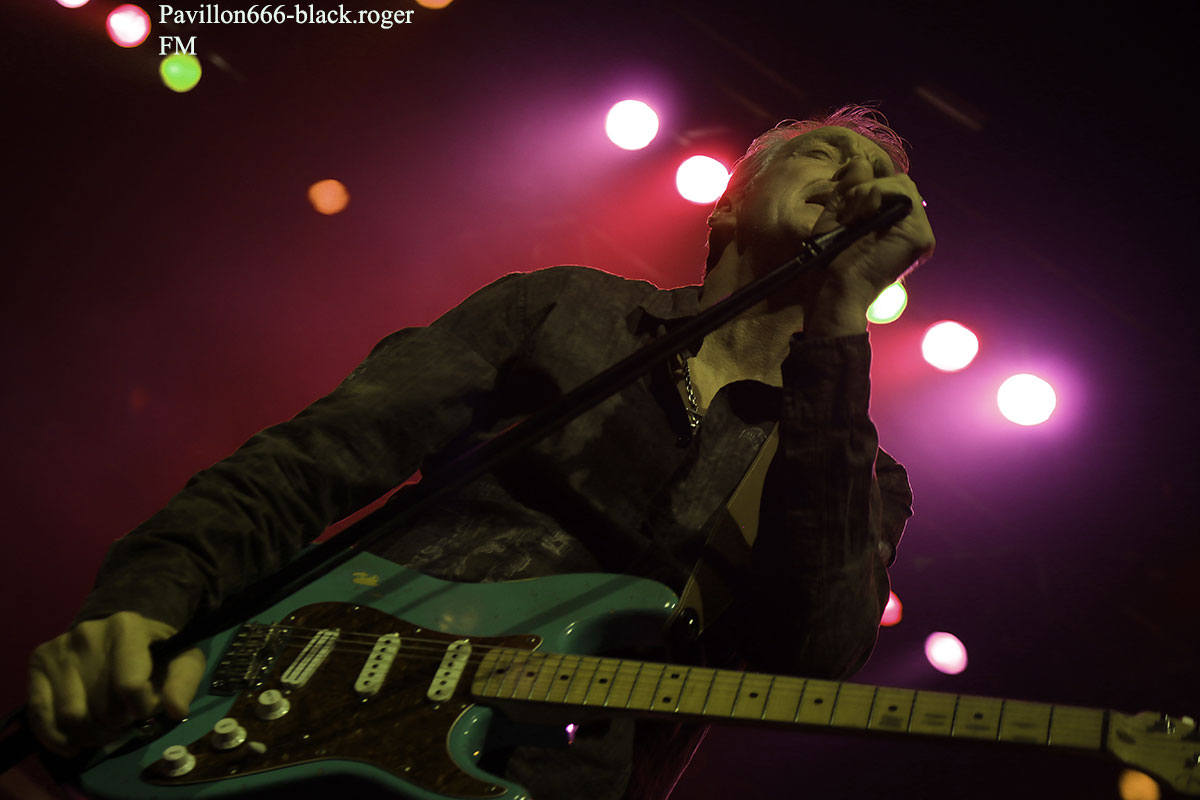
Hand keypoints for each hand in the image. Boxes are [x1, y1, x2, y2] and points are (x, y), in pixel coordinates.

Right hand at [27, 612, 205, 755]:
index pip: (130, 686)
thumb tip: (175, 711)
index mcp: (127, 626)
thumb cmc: (154, 650)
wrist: (117, 631)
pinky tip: (73, 744)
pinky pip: (39, 714)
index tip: (148, 704)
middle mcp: (88, 634)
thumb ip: (182, 684)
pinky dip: (56, 738)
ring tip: (104, 725)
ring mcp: (59, 649)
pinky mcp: (38, 663)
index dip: (144, 707)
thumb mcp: (181, 660)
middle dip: (119, 722)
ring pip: (71, 716)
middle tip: (126, 715)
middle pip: (102, 706)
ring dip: (92, 734)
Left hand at [804, 157, 934, 336]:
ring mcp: (919, 233)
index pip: (889, 189)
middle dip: (867, 187)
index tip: (842, 193)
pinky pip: (904, 193)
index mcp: (893, 227)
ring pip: (901, 184)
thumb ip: (850, 188)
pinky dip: (878, 194)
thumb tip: (860, 160)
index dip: (866, 183)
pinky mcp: (920, 236)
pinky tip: (862, 213)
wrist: (834, 289)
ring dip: (869, 191)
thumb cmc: (830, 261)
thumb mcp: (837, 216)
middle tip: (847, 210)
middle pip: (898, 182)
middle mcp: (910, 229)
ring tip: (852, 215)